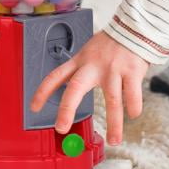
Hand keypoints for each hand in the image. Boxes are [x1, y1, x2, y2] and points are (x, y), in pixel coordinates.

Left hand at [29, 30, 148, 145]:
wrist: (134, 28)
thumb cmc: (111, 45)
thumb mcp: (90, 53)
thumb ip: (82, 73)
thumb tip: (72, 99)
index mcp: (81, 61)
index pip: (56, 75)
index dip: (43, 91)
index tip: (34, 107)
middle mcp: (94, 65)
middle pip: (76, 87)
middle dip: (66, 109)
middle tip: (61, 128)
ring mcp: (113, 69)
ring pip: (113, 101)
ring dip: (114, 124)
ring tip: (114, 141)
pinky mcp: (132, 71)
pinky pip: (132, 98)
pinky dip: (133, 110)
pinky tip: (132, 113)